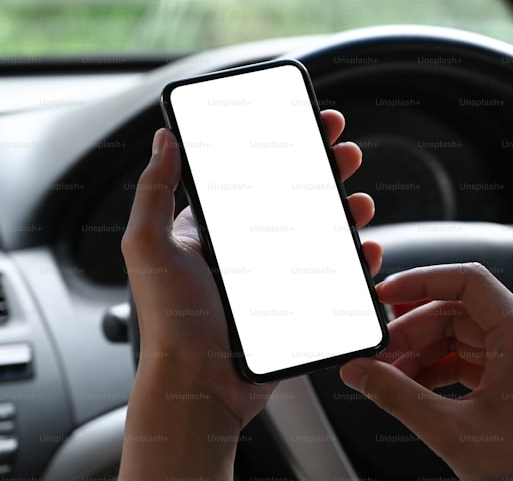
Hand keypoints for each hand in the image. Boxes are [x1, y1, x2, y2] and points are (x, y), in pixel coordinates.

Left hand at [120, 110, 381, 478]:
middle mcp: (242, 251)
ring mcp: (272, 279)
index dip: (278, 146)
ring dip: (344, 210)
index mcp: (209, 231)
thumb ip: (153, 191)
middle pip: (292, 197)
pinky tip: (364, 249)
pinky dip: (354, 261)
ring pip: (319, 233)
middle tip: (343, 152)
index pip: (249, 176)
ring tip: (358, 199)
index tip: (304, 124)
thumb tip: (163, 140)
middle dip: (321, 169)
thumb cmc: (169, 324)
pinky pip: (332, 277)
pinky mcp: (295, 307)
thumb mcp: (148, 247)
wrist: (198, 388)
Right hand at [339, 263, 512, 480]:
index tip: (387, 293)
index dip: (421, 281)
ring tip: (392, 375)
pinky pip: (477, 357)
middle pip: (461, 310)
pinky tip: (416, 386)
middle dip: (414, 331)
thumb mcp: (452, 431)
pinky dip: (444, 368)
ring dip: (425, 352)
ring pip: (466, 335)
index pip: (468, 281)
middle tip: (380, 353)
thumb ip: (397, 395)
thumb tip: (360, 372)